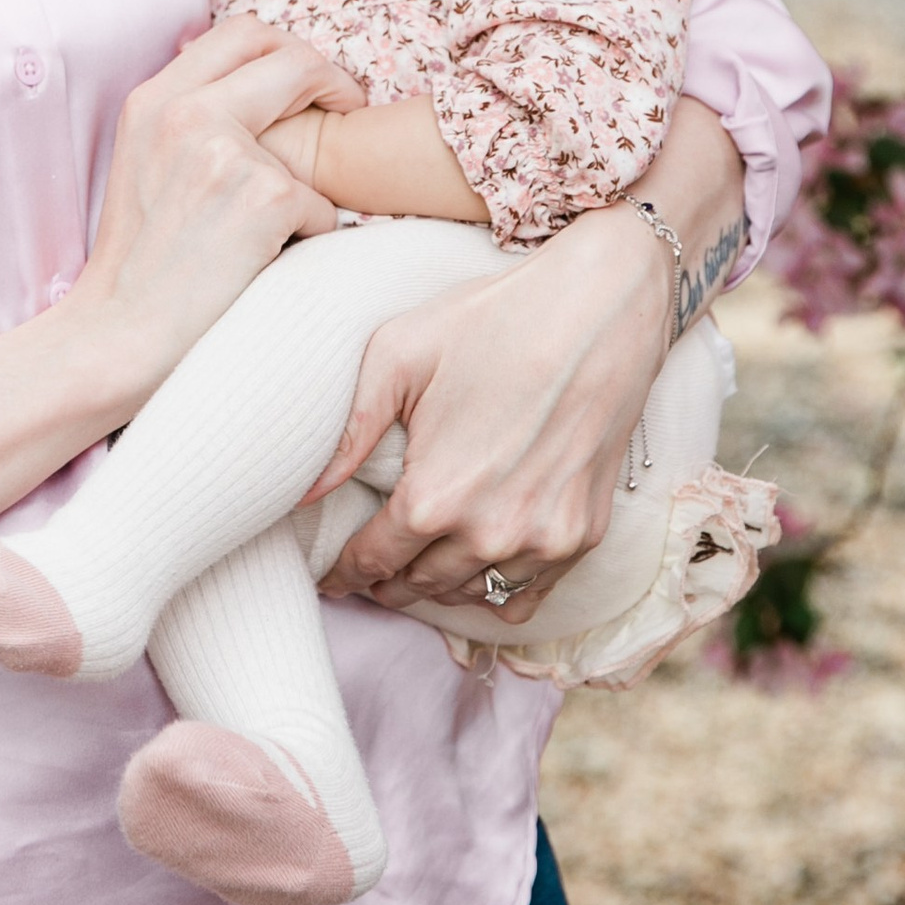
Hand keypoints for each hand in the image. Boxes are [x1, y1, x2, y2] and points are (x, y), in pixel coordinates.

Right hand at [74, 20, 361, 409]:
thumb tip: (250, 83)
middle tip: (347, 110)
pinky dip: (309, 238)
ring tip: (276, 231)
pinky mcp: (265, 198)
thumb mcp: (142, 163)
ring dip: (312, 185)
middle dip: (331, 80)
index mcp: (153, 99)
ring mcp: (226, 151)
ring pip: (316, 143)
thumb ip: (186, 118)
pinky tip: (267, 266)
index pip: (241, 32)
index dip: (287, 49)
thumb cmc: (136, 266)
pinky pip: (323, 208)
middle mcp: (186, 112)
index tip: (307, 83)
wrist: (116, 337)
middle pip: (291, 57)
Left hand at [310, 200, 674, 621]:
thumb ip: (349, 432)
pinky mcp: (585, 534)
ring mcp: (545, 540)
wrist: (600, 309)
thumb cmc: (493, 321)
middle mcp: (492, 534)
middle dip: (386, 581)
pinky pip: (526, 595)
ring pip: (471, 594)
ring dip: (437, 587)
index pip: (374, 560)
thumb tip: (304, 491)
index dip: (344, 571)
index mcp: (437, 496)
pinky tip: (474, 571)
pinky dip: (495, 591)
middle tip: (368, 573)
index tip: (331, 575)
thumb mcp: (398, 355)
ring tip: (415, 571)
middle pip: (419, 584)